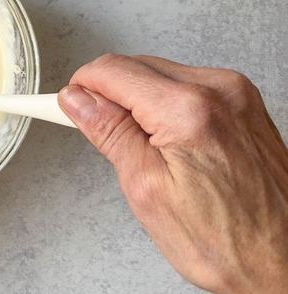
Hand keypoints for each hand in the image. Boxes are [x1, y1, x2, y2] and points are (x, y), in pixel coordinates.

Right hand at [58, 54, 287, 292]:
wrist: (285, 261)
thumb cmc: (226, 242)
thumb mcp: (146, 189)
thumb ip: (109, 132)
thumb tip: (78, 101)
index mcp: (188, 110)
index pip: (111, 71)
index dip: (79, 87)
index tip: (62, 104)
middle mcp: (218, 90)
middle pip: (135, 66)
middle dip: (107, 95)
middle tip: (96, 132)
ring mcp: (236, 94)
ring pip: (159, 74)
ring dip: (136, 101)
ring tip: (139, 148)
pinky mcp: (244, 104)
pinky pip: (186, 87)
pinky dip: (164, 106)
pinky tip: (165, 142)